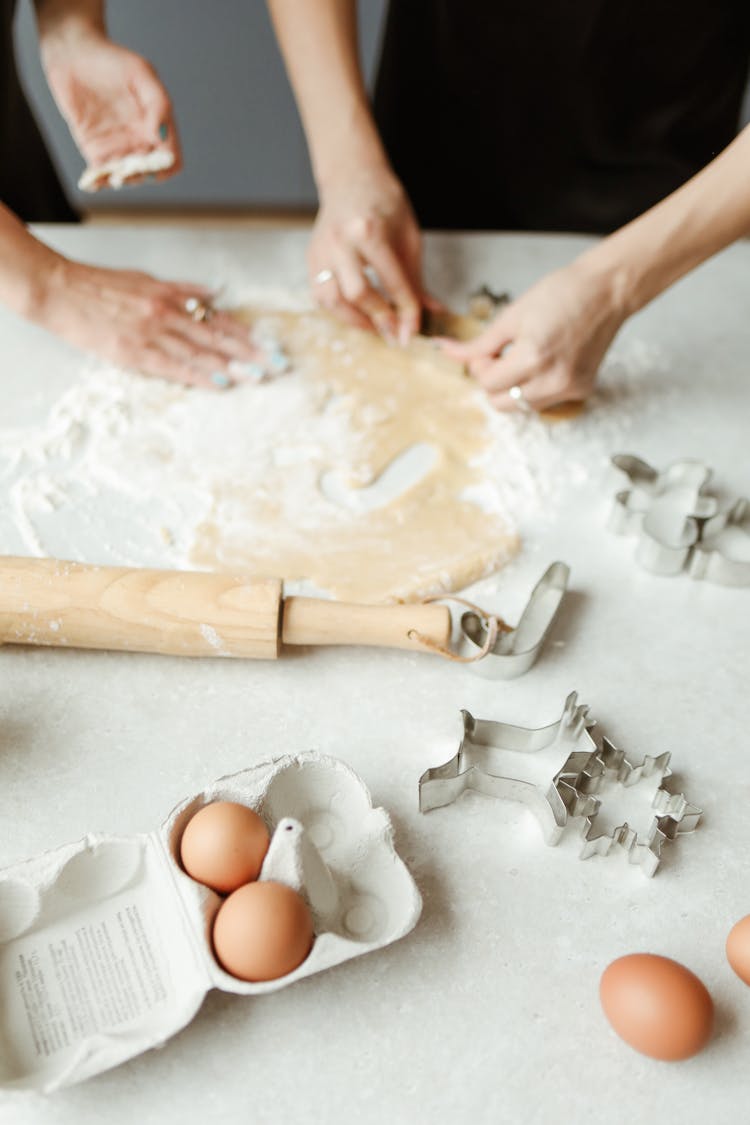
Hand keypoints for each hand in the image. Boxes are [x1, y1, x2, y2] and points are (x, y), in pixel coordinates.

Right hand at [35, 255, 266, 389]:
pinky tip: (220, 384)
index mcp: (170, 296)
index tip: (270, 346)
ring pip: (201, 352)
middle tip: (277, 365)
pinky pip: (175, 367)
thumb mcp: (145, 278)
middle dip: (250, 353)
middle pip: (217, 337)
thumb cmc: (99, 286)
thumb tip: (214, 294)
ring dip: (232, 367)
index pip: (217, 319)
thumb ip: (181, 289)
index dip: (246, 334)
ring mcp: (152, 333)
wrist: (60, 290)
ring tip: (259, 377)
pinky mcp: (135, 352)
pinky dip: (199, 376)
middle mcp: (167, 313)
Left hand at [41, 26, 180, 185]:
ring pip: (125, 177)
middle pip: (148, 173)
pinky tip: (92, 182)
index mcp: (157, 125)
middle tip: (126, 171)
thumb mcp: (141, 74)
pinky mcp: (93, 148)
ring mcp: (117, 146)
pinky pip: (99, 173)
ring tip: (110, 175)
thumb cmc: (111, 59)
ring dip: (119, 180)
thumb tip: (162, 137)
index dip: (165, 166)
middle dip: (140, 176)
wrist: (73, 53)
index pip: (170, 159)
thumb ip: (158, 104)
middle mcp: (140, 139)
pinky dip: (97, 181)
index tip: (153, 162)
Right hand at [309, 162, 428, 342]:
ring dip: (355, 320)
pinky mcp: (311, 257)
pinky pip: (320, 295)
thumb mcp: (408, 236)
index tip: (414, 331)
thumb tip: (430, 313)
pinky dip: (339, 311)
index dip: (406, 310)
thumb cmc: (383, 202)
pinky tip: (356, 314)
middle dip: (379, 320)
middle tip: (396, 335)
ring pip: (332, 299)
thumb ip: (415, 278)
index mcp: (368, 230)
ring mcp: (321, 249)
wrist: (352, 177)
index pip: (391, 281)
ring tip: (376, 328)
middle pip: (357, 294)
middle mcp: (340, 241)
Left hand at [442, 261, 627, 410]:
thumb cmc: (561, 293)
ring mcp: (569, 388)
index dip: (480, 367)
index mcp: (533, 357)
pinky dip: (536, 388)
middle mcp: (553, 380)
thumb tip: (444, 351)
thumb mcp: (513, 316)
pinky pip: (545, 401)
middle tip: (500, 357)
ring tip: (522, 358)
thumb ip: (479, 343)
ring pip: (522, 407)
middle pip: (501, 403)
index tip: (485, 351)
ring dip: (513, 388)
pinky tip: (544, 363)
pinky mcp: (582, 390)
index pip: (488, 383)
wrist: (606, 291)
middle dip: (493, 383)